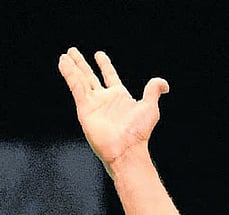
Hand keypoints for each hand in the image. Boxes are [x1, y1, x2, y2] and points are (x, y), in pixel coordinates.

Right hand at [58, 48, 168, 172]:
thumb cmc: (139, 132)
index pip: (110, 76)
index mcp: (120, 97)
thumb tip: (164, 84)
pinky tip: (64, 63)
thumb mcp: (150, 108)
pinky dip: (69, 74)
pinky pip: (75, 87)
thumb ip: (153, 91)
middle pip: (90, 76)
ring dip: (73, 67)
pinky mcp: (85, 108)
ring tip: (65, 55)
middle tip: (73, 52)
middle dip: (82, 64)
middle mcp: (105, 99)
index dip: (105, 65)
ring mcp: (94, 103)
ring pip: (80, 80)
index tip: (99, 54)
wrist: (126, 148)